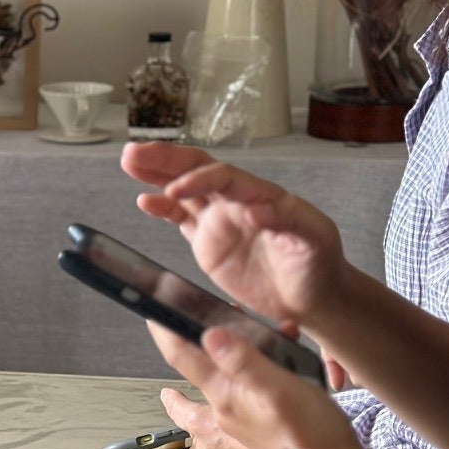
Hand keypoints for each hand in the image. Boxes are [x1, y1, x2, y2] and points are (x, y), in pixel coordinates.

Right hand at [123, 141, 351, 327]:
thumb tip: (257, 209)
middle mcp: (237, 201)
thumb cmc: (320, 265)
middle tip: (134, 152)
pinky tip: (143, 201)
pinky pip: (181, 218)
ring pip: (183, 189)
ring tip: (129, 162)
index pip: (225, 177)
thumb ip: (289, 221)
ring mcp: (221, 220)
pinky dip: (161, 209)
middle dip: (166, 159)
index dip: (197, 180)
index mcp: (262, 195)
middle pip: (198, 170)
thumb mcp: (315, 240)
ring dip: (156, 174)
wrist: (312, 296)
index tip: (173, 190)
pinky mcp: (209, 242)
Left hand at [146, 321, 379, 448]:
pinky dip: (244, 400)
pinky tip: (266, 387)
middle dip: (175, 403)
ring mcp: (242, 429)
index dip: (166, 336)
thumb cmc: (307, 435)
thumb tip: (208, 335)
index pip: (182, 361)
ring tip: (214, 388)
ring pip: (212, 414)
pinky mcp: (262, 434)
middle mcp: (224, 417)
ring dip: (207, 401)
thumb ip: (241, 361)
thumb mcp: (274, 388)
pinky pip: (240, 417)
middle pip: (185, 414)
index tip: (154, 320)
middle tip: (168, 393)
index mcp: (221, 399)